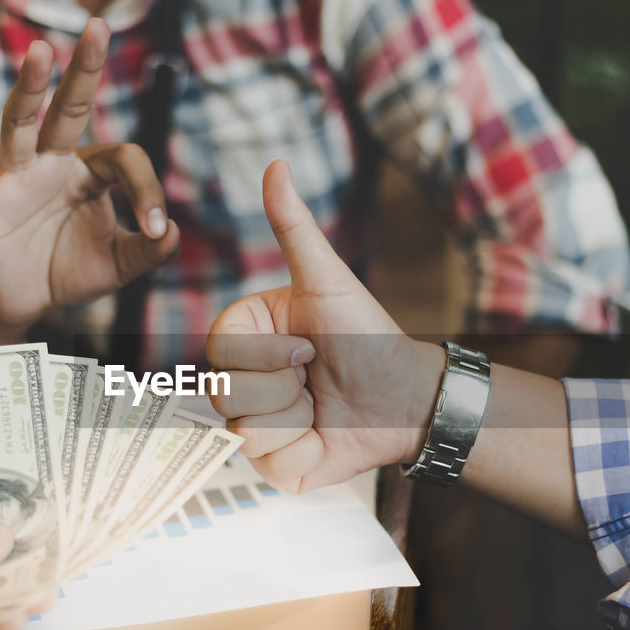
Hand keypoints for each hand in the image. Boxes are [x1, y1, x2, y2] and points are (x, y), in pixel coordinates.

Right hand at [0, 18, 179, 327]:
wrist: (25, 302)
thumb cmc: (72, 270)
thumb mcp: (119, 264)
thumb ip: (150, 251)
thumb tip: (174, 233)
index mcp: (89, 173)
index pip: (124, 160)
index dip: (146, 192)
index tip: (156, 229)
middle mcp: (51, 163)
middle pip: (67, 111)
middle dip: (82, 72)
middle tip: (98, 27)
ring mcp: (14, 179)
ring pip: (19, 125)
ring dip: (28, 90)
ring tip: (40, 52)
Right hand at [205, 160, 444, 491]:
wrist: (409, 397)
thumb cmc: (369, 335)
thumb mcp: (328, 281)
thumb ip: (294, 227)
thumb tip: (278, 165)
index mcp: (246, 336)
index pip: (220, 349)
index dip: (266, 352)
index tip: (306, 344)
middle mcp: (242, 380)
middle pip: (223, 391)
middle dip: (283, 383)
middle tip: (315, 374)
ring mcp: (254, 424)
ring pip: (242, 427)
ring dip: (294, 414)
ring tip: (319, 403)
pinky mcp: (272, 464)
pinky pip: (262, 460)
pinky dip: (299, 446)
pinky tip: (321, 432)